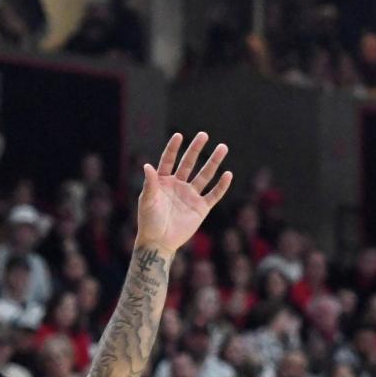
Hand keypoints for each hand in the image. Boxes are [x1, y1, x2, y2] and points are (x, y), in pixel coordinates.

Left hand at [136, 132, 231, 255]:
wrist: (159, 242)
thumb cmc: (148, 221)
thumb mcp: (147, 200)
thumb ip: (150, 183)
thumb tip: (147, 165)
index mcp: (163, 182)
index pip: (169, 160)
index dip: (173, 148)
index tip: (179, 135)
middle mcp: (178, 185)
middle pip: (189, 163)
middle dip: (196, 149)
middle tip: (204, 134)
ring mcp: (190, 196)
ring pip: (204, 175)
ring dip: (213, 162)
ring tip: (222, 147)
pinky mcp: (201, 208)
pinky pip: (214, 195)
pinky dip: (221, 186)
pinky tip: (228, 174)